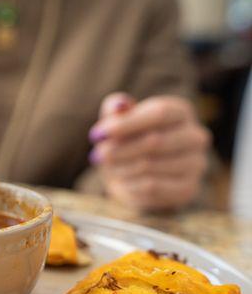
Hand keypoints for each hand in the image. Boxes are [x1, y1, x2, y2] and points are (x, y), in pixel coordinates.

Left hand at [89, 93, 210, 210]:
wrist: (137, 175)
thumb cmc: (127, 141)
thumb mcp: (119, 122)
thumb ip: (117, 110)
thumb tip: (119, 105)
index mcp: (180, 112)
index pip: (160, 113)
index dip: (127, 124)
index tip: (99, 134)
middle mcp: (195, 136)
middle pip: (155, 141)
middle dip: (120, 149)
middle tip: (97, 155)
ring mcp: (196, 164)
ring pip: (150, 166)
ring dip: (121, 168)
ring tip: (108, 168)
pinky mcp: (188, 188)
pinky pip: (152, 187)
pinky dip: (130, 185)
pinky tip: (121, 181)